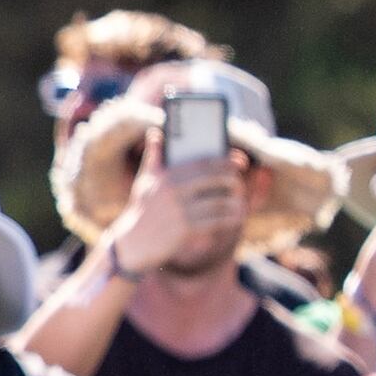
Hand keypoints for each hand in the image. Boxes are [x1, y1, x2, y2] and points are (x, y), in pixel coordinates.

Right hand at [108, 154, 241, 277]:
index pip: (204, 164)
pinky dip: (230, 219)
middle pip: (216, 181)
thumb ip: (153, 156)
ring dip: (235, 203)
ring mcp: (180, 212)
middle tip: (240, 184)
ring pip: (220, 203)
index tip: (239, 161)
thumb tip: (155, 132)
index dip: (226, 161)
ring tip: (239, 203)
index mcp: (167, 176)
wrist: (134, 243)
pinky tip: (235, 218)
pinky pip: (218, 221)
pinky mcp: (187, 230)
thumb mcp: (145, 180)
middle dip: (234, 181)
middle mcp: (174, 192)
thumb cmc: (143, 208)